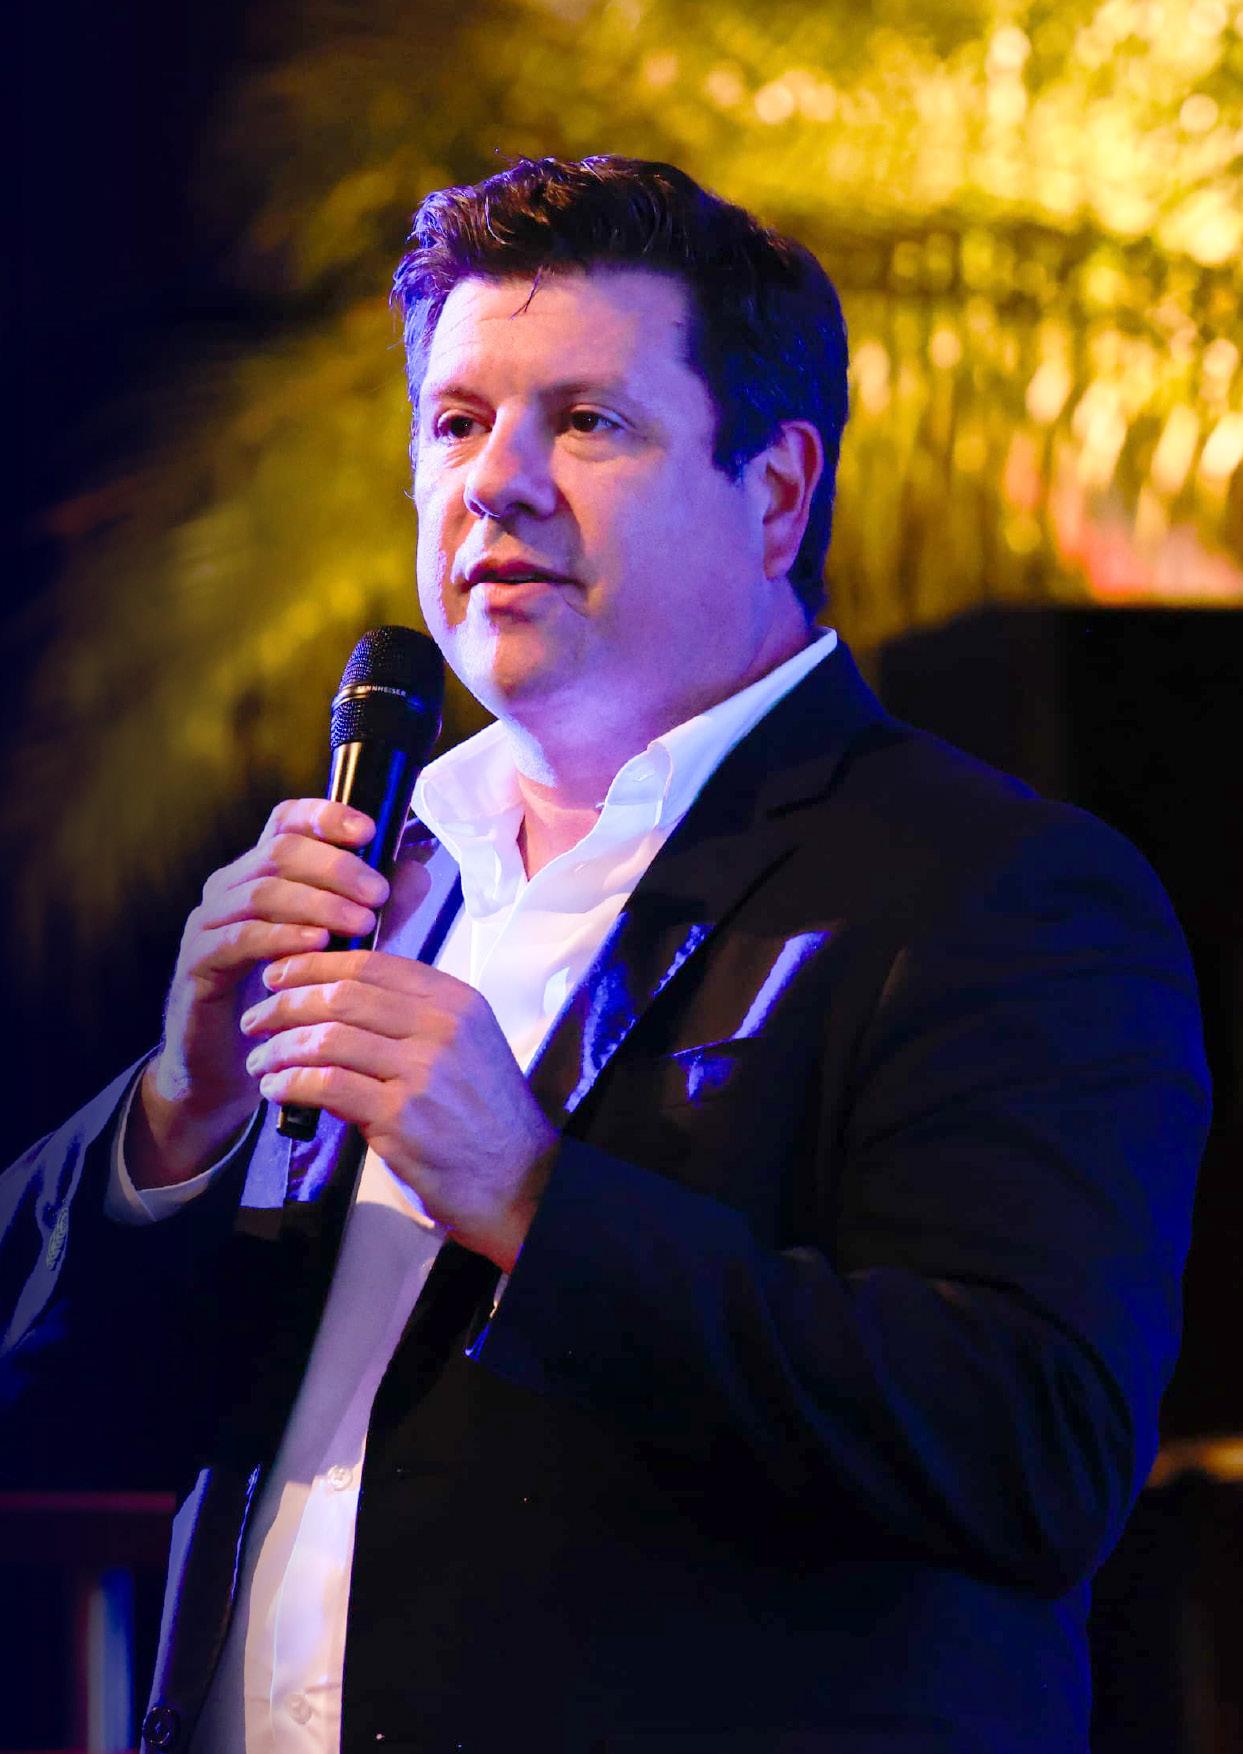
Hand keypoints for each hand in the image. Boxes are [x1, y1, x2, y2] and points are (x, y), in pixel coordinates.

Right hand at [129, 799, 417, 1188]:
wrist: (239, 1068)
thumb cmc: (295, 1000)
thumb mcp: (347, 947)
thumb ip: (378, 908)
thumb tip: (419, 870)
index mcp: (264, 873)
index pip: (287, 821)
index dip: (325, 815)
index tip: (369, 830)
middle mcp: (231, 888)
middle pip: (279, 850)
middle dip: (335, 867)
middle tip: (377, 894)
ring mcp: (209, 924)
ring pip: (260, 891)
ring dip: (317, 903)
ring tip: (361, 923)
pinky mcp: (198, 964)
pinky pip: (238, 937)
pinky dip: (281, 937)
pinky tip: (318, 946)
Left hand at [239, 950, 557, 1269]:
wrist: (519, 1182)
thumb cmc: (483, 1116)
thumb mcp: (465, 1047)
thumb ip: (411, 1020)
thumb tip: (336, 1002)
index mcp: (456, 1001)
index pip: (372, 964)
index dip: (314, 965)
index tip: (279, 975)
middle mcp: (442, 1026)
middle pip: (342, 995)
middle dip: (286, 1003)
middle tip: (256, 1018)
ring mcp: (423, 1070)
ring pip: (327, 1037)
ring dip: (279, 1047)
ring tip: (260, 1061)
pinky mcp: (402, 1116)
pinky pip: (326, 1084)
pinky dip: (290, 1083)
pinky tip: (276, 1090)